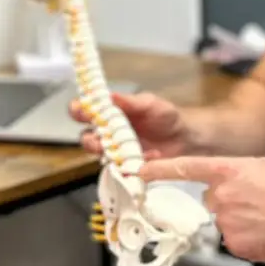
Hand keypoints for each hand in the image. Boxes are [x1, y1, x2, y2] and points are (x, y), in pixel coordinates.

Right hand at [70, 90, 191, 158]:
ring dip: (108, 154)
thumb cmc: (165, 117)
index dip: (78, 111)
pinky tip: (149, 155)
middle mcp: (108, 134)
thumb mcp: (149, 104)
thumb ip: (130, 101)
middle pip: (86, 139)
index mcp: (109, 114)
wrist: (186, 138)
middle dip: (89, 140)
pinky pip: (121, 170)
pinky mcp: (127, 167)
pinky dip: (132, 164)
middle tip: (99, 139)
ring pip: (100, 157)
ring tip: (120, 151)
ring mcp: (117, 152)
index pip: (84, 112)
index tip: (81, 111)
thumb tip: (111, 96)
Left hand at [138, 155, 264, 262]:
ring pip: (223, 221)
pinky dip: (246, 237)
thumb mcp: (261, 167)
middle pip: (211, 200)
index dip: (160, 169)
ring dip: (239, 220)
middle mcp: (222, 196)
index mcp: (229, 171)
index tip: (138, 171)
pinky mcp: (233, 245)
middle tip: (256, 203)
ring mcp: (226, 222)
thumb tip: (218, 187)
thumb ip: (233, 173)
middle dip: (228, 202)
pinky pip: (232, 240)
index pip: (187, 168)